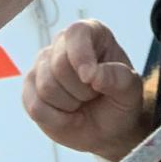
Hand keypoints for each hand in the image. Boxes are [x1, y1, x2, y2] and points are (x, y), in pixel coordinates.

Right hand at [21, 19, 146, 161]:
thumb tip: (93, 75)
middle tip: (94, 95)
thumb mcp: (130, 90)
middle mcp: (62, 43)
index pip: (76, 33)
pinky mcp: (30, 89)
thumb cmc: (119, 101)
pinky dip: (56, 119)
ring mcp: (43, 65)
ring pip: (46, 87)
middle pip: (59, 65)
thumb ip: (118, 78)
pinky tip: (68, 115)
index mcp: (91, 33)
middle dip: (81, 90)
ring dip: (70, 105)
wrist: (107, 128)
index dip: (81, 56)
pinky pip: (35, 107)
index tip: (91, 79)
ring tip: (81, 103)